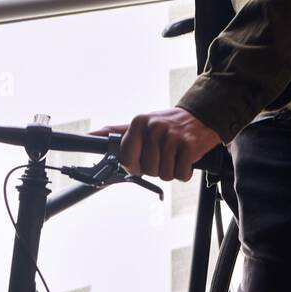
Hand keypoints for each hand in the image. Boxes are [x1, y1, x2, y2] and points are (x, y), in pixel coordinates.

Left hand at [89, 109, 221, 182]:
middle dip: (156, 167)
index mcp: (139, 123)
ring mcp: (172, 136)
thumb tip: (89, 135)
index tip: (142, 161)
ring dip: (171, 170)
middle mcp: (153, 127)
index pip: (126, 159)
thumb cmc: (168, 125)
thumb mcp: (142, 124)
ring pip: (164, 175)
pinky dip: (185, 172)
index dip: (134, 166)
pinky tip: (186, 158)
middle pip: (147, 170)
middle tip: (164, 154)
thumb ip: (117, 133)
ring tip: (175, 154)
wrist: (201, 116)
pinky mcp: (189, 145)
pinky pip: (181, 175)